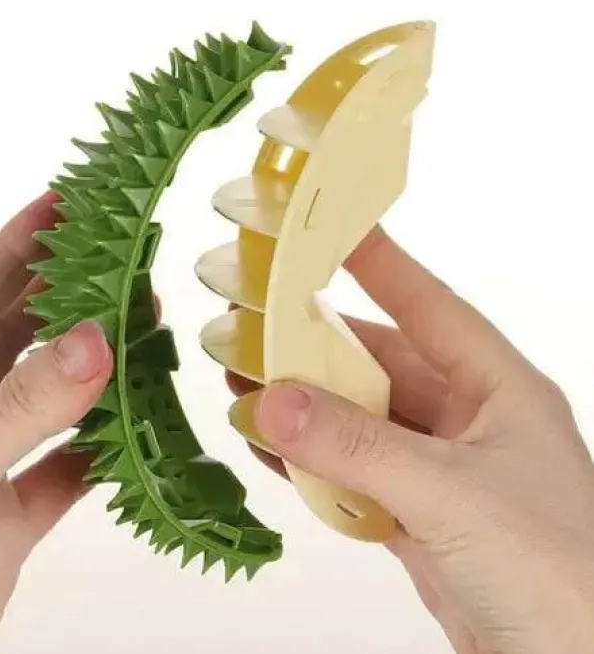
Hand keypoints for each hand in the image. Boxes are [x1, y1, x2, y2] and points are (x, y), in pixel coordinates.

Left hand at [0, 192, 113, 653]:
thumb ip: (21, 408)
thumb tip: (96, 339)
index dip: (10, 248)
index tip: (58, 204)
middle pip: (10, 340)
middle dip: (62, 297)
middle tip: (117, 257)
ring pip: (43, 400)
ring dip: (90, 368)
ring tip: (139, 327)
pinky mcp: (6, 519)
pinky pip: (64, 467)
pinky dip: (100, 447)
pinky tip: (133, 426)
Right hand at [228, 226, 593, 653]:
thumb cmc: (563, 577)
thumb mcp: (451, 493)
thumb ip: (357, 447)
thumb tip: (273, 402)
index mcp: (500, 392)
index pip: (431, 307)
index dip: (382, 265)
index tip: (330, 231)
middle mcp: (470, 424)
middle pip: (380, 366)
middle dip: (317, 347)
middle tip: (257, 322)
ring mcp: (441, 473)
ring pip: (360, 423)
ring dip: (305, 409)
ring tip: (246, 383)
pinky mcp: (419, 520)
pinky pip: (354, 477)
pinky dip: (311, 465)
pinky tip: (270, 450)